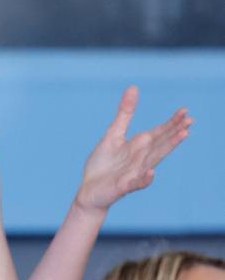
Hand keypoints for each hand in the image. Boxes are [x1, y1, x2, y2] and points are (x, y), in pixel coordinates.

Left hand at [75, 87, 191, 211]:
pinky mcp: (123, 186)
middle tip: (190, 121)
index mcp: (139, 147)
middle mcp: (141, 159)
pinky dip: (144, 179)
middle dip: (175, 133)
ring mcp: (134, 173)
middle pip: (161, 144)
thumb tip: (134, 87)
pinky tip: (151, 172)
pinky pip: (136, 183)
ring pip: (153, 160)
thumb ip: (124, 115)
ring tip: (183, 136)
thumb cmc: (103, 164)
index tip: (185, 112)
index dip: (171, 123)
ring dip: (167, 149)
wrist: (89, 191)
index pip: (159, 133)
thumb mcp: (113, 135)